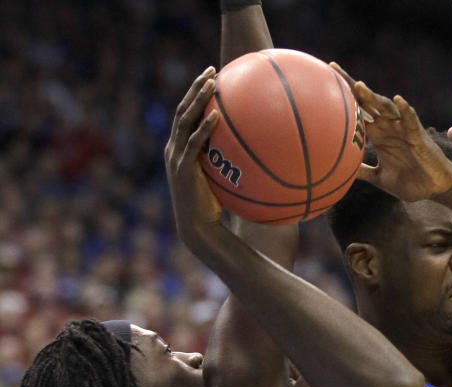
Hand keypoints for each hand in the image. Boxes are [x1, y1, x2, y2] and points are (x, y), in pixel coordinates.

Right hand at [164, 67, 222, 243]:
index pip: (185, 114)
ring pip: (184, 120)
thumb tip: (254, 152)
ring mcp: (176, 157)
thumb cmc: (213, 208)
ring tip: (212, 82)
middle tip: (211, 69)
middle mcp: (173, 149)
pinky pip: (194, 143)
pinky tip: (217, 115)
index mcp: (179, 149)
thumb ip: (227, 163)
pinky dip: (204, 128)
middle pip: (183, 109)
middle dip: (196, 87)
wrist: (199, 229)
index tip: (211, 77)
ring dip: (198, 98)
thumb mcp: (220, 181)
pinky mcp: (183, 168)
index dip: (196, 94)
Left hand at [331, 62, 451, 201]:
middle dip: (352, 86)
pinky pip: (411, 119)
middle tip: (333, 69)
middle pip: (368, 102)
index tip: (325, 81)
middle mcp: (389, 127)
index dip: (344, 96)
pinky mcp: (418, 136)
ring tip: (358, 86)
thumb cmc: (410, 182)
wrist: (434, 189)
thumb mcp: (380, 178)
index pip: (358, 111)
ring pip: (386, 107)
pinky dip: (405, 109)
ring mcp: (403, 129)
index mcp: (378, 135)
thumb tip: (340, 173)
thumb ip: (362, 171)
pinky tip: (398, 100)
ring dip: (373, 97)